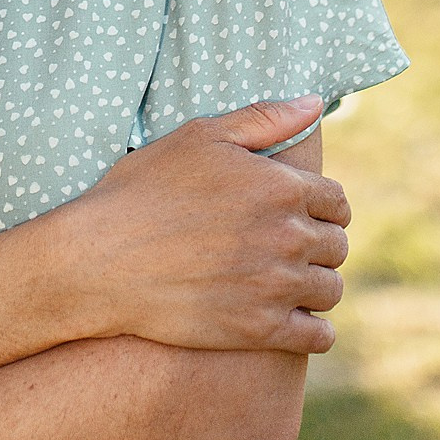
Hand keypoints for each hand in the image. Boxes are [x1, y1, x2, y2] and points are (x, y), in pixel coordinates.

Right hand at [59, 95, 351, 353]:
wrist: (102, 258)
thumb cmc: (145, 190)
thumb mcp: (201, 137)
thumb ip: (265, 118)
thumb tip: (315, 103)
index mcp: (280, 188)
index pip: (337, 202)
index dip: (324, 207)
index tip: (305, 215)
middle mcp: (287, 236)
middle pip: (337, 246)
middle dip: (320, 244)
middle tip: (291, 248)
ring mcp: (275, 286)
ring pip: (329, 290)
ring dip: (316, 285)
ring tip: (291, 282)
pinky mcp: (259, 329)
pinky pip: (318, 336)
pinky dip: (315, 330)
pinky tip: (295, 320)